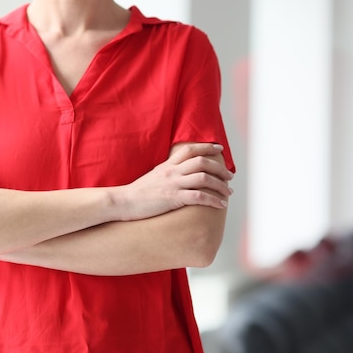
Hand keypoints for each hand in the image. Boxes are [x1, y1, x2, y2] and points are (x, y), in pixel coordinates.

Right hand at [113, 143, 232, 220]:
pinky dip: (213, 200)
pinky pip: (198, 197)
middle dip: (220, 169)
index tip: (219, 150)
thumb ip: (166, 172)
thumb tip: (177, 172)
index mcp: (167, 165)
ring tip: (228, 192)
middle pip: (202, 162)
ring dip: (220, 185)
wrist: (123, 201)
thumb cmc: (137, 193)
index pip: (190, 150)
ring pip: (204, 178)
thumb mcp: (153, 176)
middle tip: (229, 176)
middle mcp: (172, 171)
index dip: (207, 148)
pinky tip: (220, 205)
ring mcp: (172, 184)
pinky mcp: (173, 198)